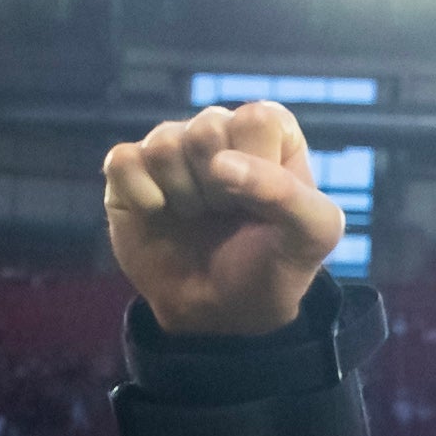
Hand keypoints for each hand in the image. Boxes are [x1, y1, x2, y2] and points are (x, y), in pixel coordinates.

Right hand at [102, 102, 347, 337]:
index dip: (258, 169)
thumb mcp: (311, 237)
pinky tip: (159, 215)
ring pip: (164, 145)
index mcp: (268, 131)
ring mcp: (170, 146)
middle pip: (206, 128)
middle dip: (218, 188)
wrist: (221, 316)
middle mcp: (218, 129)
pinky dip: (142, 198)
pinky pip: (124, 161)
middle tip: (226, 214)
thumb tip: (220, 164)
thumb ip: (289, 194)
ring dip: (184, 197)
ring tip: (197, 217)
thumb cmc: (273, 268)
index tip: (261, 205)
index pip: (256, 119)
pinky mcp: (129, 168)